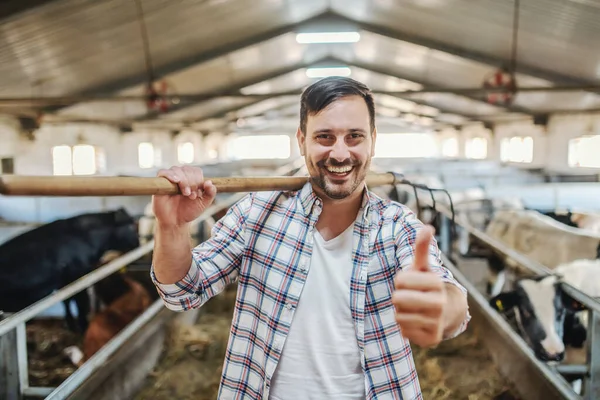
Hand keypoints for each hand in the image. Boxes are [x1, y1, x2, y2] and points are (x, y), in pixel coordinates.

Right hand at [153, 166, 216, 227]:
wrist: (176, 221)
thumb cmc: (189, 211)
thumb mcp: (203, 203)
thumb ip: (210, 193)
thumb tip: (209, 182)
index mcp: (192, 178)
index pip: (196, 171)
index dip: (198, 180)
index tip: (198, 193)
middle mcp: (181, 176)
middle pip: (187, 170)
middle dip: (192, 182)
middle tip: (192, 196)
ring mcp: (170, 179)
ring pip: (177, 170)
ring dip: (184, 181)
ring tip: (186, 193)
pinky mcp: (160, 183)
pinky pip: (163, 172)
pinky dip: (170, 174)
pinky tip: (176, 181)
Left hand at [392, 225, 445, 347]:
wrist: (444, 313)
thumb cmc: (426, 285)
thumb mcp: (422, 267)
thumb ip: (422, 248)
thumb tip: (427, 227)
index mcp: (437, 283)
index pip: (401, 280)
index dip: (401, 280)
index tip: (410, 282)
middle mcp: (440, 303)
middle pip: (398, 299)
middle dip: (399, 297)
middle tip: (409, 296)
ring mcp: (436, 322)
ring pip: (399, 316)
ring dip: (401, 312)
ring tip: (413, 309)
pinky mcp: (431, 339)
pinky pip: (403, 331)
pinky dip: (405, 326)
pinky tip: (416, 322)